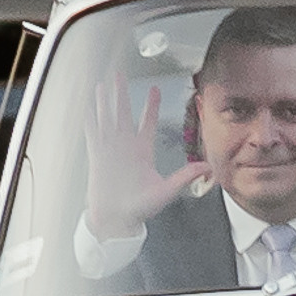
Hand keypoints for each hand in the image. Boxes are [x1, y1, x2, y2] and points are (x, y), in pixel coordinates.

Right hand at [85, 72, 194, 240]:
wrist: (116, 220)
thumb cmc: (140, 208)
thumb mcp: (166, 190)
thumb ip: (186, 177)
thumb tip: (208, 168)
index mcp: (142, 151)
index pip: (148, 122)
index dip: (151, 106)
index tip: (155, 89)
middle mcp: (125, 146)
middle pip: (123, 113)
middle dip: (121, 94)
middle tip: (119, 75)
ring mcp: (110, 149)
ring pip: (106, 118)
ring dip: (104, 101)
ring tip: (102, 84)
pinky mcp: (96, 156)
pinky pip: (92, 132)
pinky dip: (90, 118)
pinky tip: (87, 106)